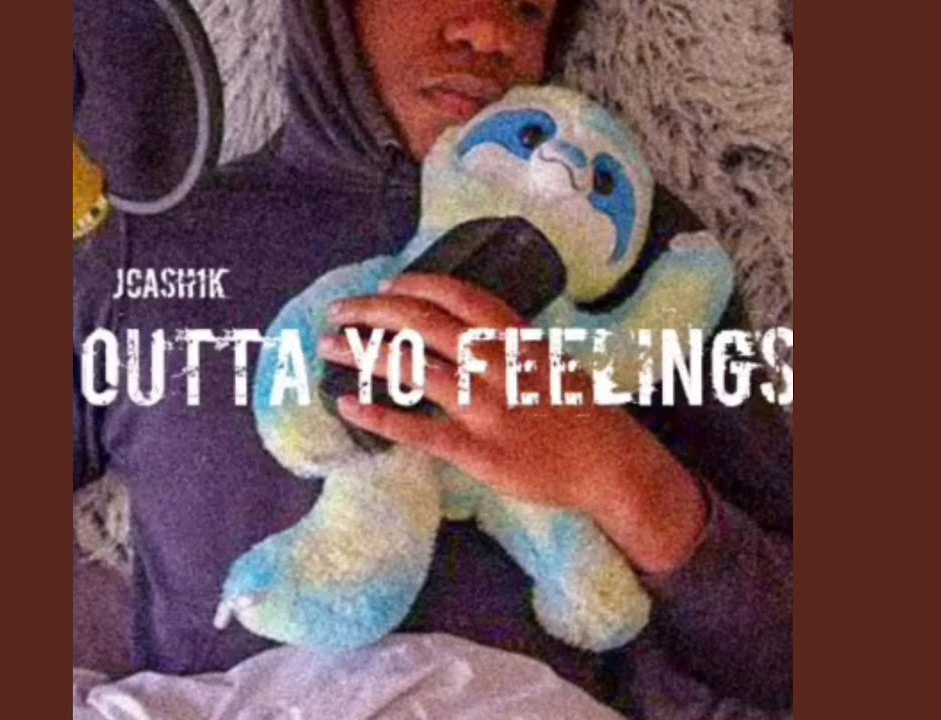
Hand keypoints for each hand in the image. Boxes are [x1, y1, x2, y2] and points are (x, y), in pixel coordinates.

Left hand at [318, 273, 708, 574]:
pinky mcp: (480, 452)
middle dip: (374, 311)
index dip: (418, 284)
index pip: (461, 296)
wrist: (612, 466)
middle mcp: (501, 365)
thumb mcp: (551, 360)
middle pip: (426, 324)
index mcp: (520, 339)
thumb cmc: (581, 411)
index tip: (388, 284)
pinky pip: (421, 430)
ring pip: (416, 370)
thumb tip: (461, 326)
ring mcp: (489, 408)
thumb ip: (509, 343)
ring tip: (328, 347)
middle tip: (339, 312)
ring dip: (365, 354)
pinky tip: (348, 406)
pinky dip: (381, 416)